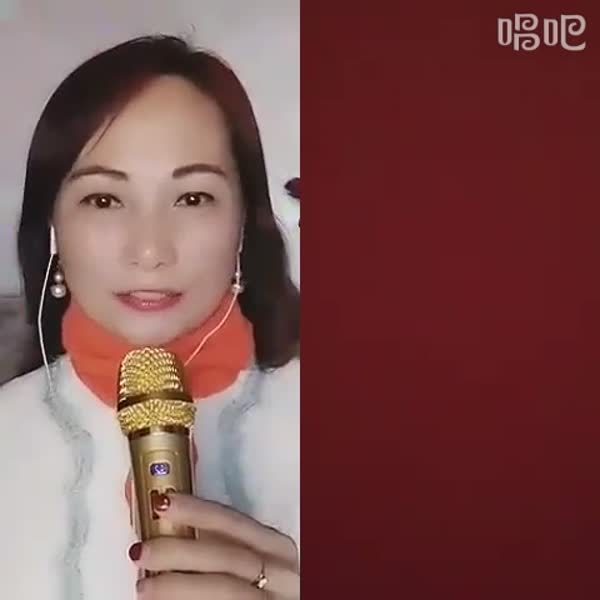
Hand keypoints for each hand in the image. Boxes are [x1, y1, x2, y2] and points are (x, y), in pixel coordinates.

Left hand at [129, 493, 299, 598]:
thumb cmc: (262, 587)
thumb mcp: (254, 560)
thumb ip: (221, 543)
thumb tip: (168, 516)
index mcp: (277, 548)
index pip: (234, 523)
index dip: (197, 511)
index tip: (163, 502)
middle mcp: (281, 573)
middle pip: (228, 556)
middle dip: (181, 551)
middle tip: (143, 550)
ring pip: (225, 590)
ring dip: (179, 586)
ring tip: (144, 587)